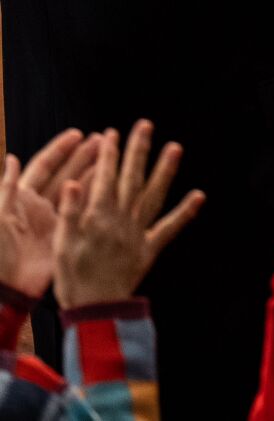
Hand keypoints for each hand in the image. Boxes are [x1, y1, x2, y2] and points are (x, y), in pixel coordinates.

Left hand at [0, 130, 99, 298]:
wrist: (6, 289)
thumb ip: (6, 188)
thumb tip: (12, 158)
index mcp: (21, 199)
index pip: (43, 167)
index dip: (59, 150)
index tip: (78, 135)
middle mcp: (39, 206)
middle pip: (64, 174)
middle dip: (83, 156)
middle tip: (103, 140)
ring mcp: (54, 221)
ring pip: (78, 191)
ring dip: (94, 173)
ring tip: (113, 157)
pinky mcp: (65, 236)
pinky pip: (84, 212)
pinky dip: (97, 198)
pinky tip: (112, 186)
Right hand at [53, 123, 202, 308]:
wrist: (95, 309)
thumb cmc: (73, 278)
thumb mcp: (62, 245)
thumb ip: (70, 213)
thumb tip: (74, 182)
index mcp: (98, 217)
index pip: (104, 178)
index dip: (108, 155)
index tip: (111, 134)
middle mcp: (122, 220)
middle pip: (131, 179)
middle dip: (137, 151)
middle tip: (145, 125)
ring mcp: (139, 233)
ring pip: (154, 195)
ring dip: (165, 171)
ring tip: (176, 147)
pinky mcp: (151, 248)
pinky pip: (171, 228)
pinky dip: (186, 212)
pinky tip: (200, 195)